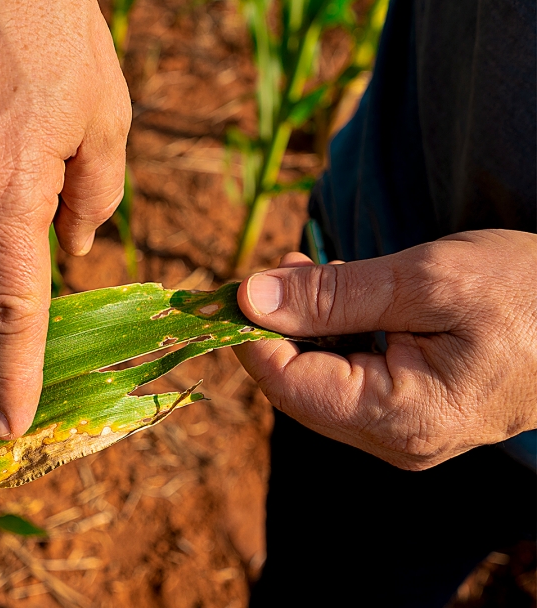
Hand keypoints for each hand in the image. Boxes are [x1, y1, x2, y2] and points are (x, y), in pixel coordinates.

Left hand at [233, 229, 536, 469]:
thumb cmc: (526, 292)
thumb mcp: (426, 280)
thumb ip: (333, 295)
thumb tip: (249, 299)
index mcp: (400, 419)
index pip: (288, 386)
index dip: (250, 336)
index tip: (233, 284)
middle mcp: (396, 442)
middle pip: (297, 390)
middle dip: (275, 329)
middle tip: (277, 268)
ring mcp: (404, 434)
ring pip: (319, 384)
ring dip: (302, 329)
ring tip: (308, 272)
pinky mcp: (412, 415)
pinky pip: (348, 381)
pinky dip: (332, 338)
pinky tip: (338, 298)